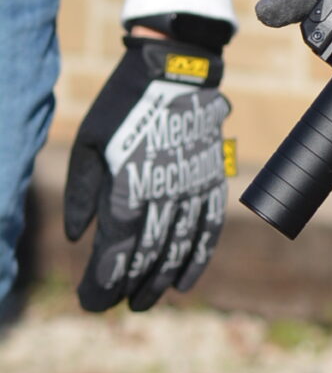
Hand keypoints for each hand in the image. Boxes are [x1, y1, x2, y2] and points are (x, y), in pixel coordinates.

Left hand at [64, 23, 231, 312]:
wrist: (176, 67)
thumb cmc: (124, 105)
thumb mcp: (89, 144)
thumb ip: (82, 195)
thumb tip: (78, 238)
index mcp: (129, 186)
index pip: (116, 251)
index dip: (103, 283)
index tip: (90, 301)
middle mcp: (165, 194)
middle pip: (147, 256)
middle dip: (128, 287)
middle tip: (114, 305)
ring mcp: (193, 189)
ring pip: (179, 248)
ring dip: (160, 280)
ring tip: (143, 301)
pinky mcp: (212, 181)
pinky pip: (208, 229)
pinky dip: (197, 258)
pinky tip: (183, 281)